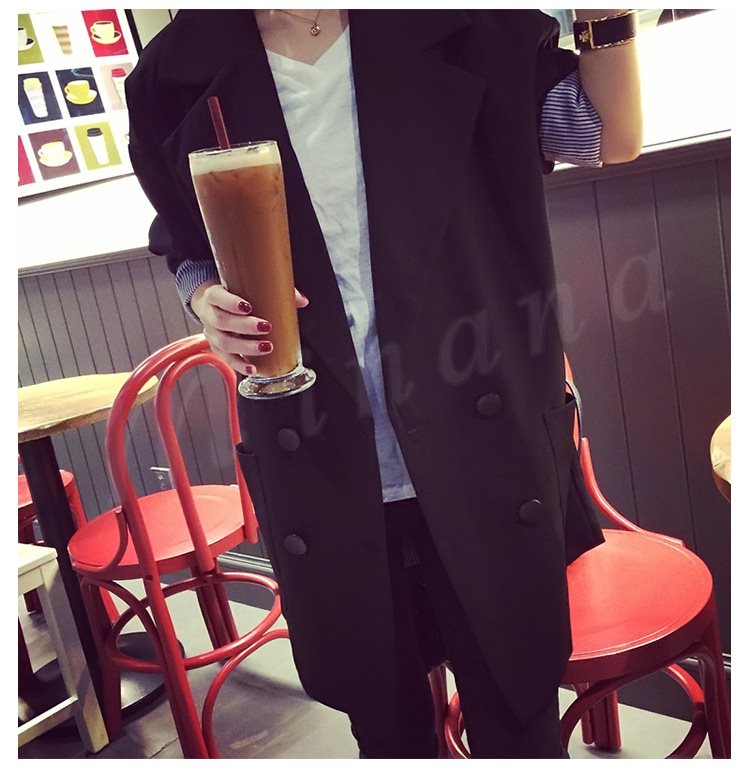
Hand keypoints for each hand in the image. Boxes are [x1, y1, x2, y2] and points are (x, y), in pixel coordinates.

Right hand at [190, 280, 308, 373]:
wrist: (212, 304)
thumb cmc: (234, 294)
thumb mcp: (246, 287)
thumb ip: (275, 291)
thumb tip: (302, 300)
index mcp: (214, 295)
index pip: (217, 297)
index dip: (230, 303)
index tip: (248, 306)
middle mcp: (209, 315)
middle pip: (222, 321)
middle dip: (244, 326)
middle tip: (265, 326)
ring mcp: (212, 334)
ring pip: (224, 343)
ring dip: (246, 347)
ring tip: (266, 347)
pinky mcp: (217, 349)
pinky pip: (227, 360)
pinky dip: (240, 365)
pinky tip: (253, 368)